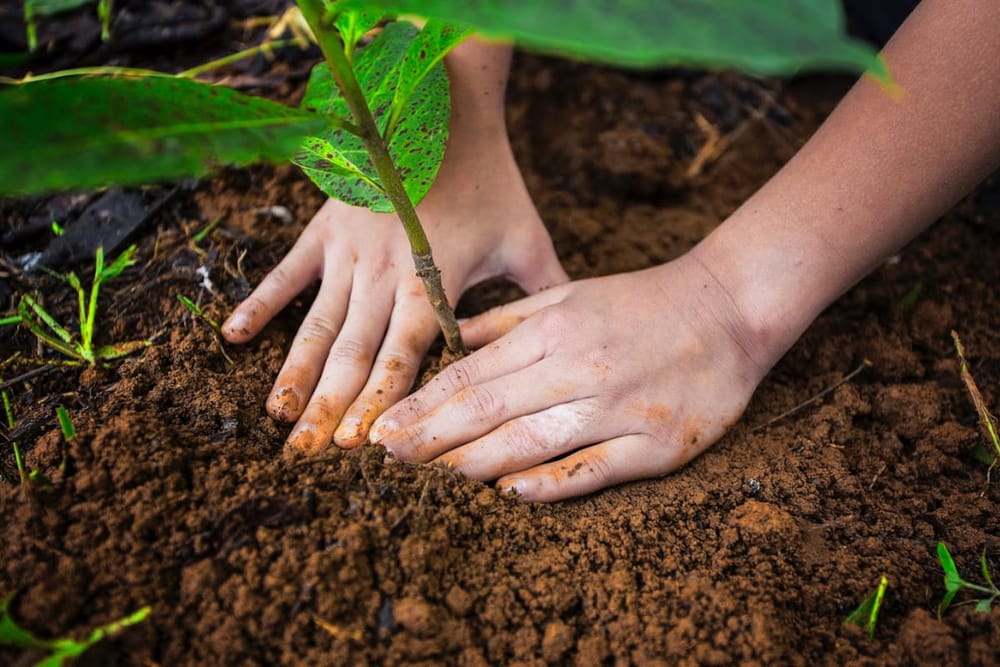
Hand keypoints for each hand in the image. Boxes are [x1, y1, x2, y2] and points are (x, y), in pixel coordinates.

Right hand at [221, 124, 566, 453]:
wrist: (442, 108)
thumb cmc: (490, 176)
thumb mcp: (526, 236)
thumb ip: (545, 292)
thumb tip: (572, 340)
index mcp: (432, 283)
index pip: (403, 357)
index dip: (381, 403)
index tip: (360, 447)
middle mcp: (384, 276)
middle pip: (354, 354)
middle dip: (329, 407)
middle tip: (305, 455)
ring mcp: (348, 253)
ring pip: (318, 325)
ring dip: (295, 373)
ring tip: (276, 417)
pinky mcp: (325, 229)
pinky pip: (286, 273)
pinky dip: (259, 304)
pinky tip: (233, 338)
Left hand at [370, 254, 776, 500]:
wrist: (731, 308)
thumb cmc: (642, 302)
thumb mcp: (571, 293)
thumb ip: (508, 320)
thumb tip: (450, 337)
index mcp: (555, 332)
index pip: (472, 374)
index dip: (423, 404)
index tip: (385, 429)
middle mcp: (580, 368)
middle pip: (489, 412)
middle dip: (430, 439)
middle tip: (385, 462)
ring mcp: (619, 409)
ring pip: (531, 443)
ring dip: (473, 465)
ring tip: (430, 482)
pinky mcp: (656, 446)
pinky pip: (593, 469)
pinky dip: (550, 485)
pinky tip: (510, 495)